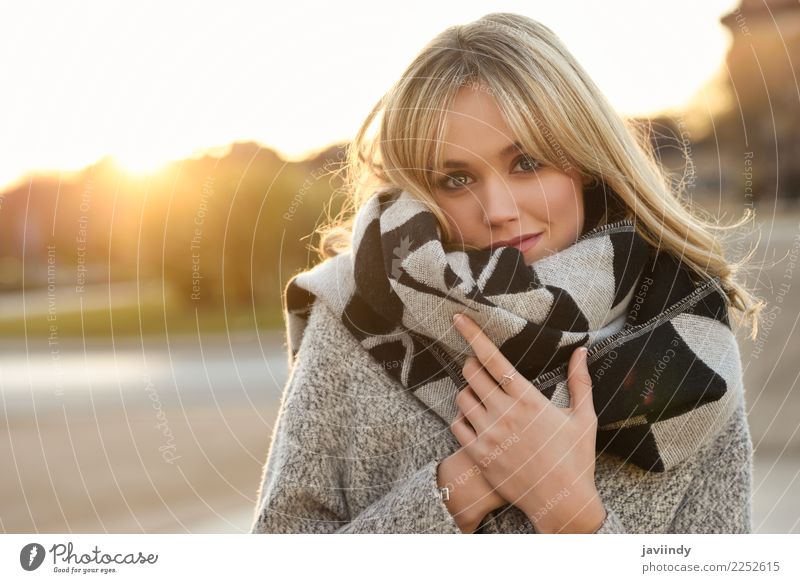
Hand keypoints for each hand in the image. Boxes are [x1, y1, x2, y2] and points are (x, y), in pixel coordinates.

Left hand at [449, 312, 605, 533]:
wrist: (562, 503)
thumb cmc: (575, 459)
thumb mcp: (584, 418)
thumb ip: (580, 381)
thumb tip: (581, 350)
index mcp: (529, 399)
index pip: (493, 359)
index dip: (472, 335)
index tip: (457, 318)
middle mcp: (505, 413)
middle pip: (471, 373)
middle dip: (473, 366)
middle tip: (481, 370)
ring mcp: (489, 435)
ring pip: (461, 398)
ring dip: (468, 393)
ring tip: (484, 400)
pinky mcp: (478, 455)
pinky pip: (456, 425)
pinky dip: (463, 418)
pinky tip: (477, 421)